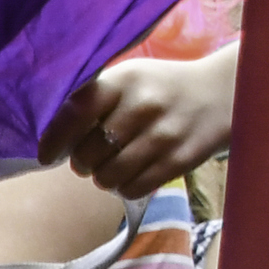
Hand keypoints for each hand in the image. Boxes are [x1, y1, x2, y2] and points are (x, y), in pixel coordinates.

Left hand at [38, 45, 237, 197]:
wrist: (220, 95)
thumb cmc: (159, 90)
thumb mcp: (128, 80)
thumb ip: (92, 102)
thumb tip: (51, 141)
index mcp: (125, 80)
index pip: (76, 112)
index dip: (55, 139)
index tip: (47, 154)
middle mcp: (144, 106)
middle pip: (87, 155)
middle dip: (83, 162)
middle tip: (93, 156)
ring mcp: (164, 135)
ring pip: (108, 177)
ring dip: (104, 177)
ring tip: (114, 164)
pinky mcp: (179, 161)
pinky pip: (132, 189)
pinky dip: (126, 186)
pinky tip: (133, 172)